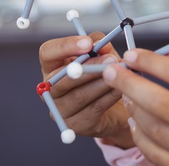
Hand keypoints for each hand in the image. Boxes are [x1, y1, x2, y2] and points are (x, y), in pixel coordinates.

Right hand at [38, 32, 133, 146]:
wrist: (118, 108)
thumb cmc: (104, 77)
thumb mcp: (103, 56)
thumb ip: (100, 47)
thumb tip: (101, 44)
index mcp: (53, 67)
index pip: (47, 53)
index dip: (65, 46)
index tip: (88, 43)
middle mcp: (51, 89)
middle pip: (61, 78)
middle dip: (89, 67)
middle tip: (111, 60)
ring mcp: (61, 109)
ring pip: (78, 95)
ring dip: (101, 82)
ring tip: (119, 74)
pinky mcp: (76, 125)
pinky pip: (93, 109)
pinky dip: (109, 97)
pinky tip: (121, 89)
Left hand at [102, 49, 168, 165]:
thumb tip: (166, 57)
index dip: (152, 63)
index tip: (132, 55)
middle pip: (161, 102)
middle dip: (130, 84)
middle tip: (113, 72)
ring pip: (154, 130)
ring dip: (133, 109)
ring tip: (126, 95)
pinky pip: (156, 154)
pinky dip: (141, 136)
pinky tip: (137, 122)